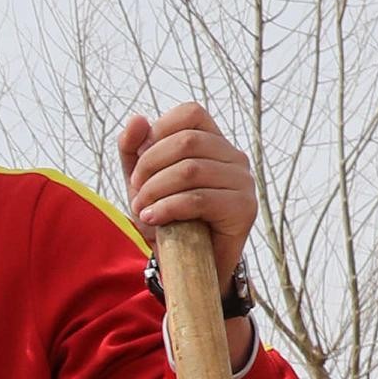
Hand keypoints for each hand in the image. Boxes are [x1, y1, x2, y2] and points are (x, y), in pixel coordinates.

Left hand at [118, 101, 256, 285]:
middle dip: (150, 166)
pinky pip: (199, 199)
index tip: (141, 163)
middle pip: (187, 141)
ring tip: (142, 210)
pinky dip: (167, 208)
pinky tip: (153, 221)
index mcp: (214, 142)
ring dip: (155, 191)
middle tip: (136, 192)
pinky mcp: (244, 209)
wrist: (187, 264)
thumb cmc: (166, 217)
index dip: (158, 132)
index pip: (190, 113)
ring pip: (191, 170)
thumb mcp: (141, 181)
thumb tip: (138, 119)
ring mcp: (243, 182)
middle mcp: (234, 157)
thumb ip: (133, 150)